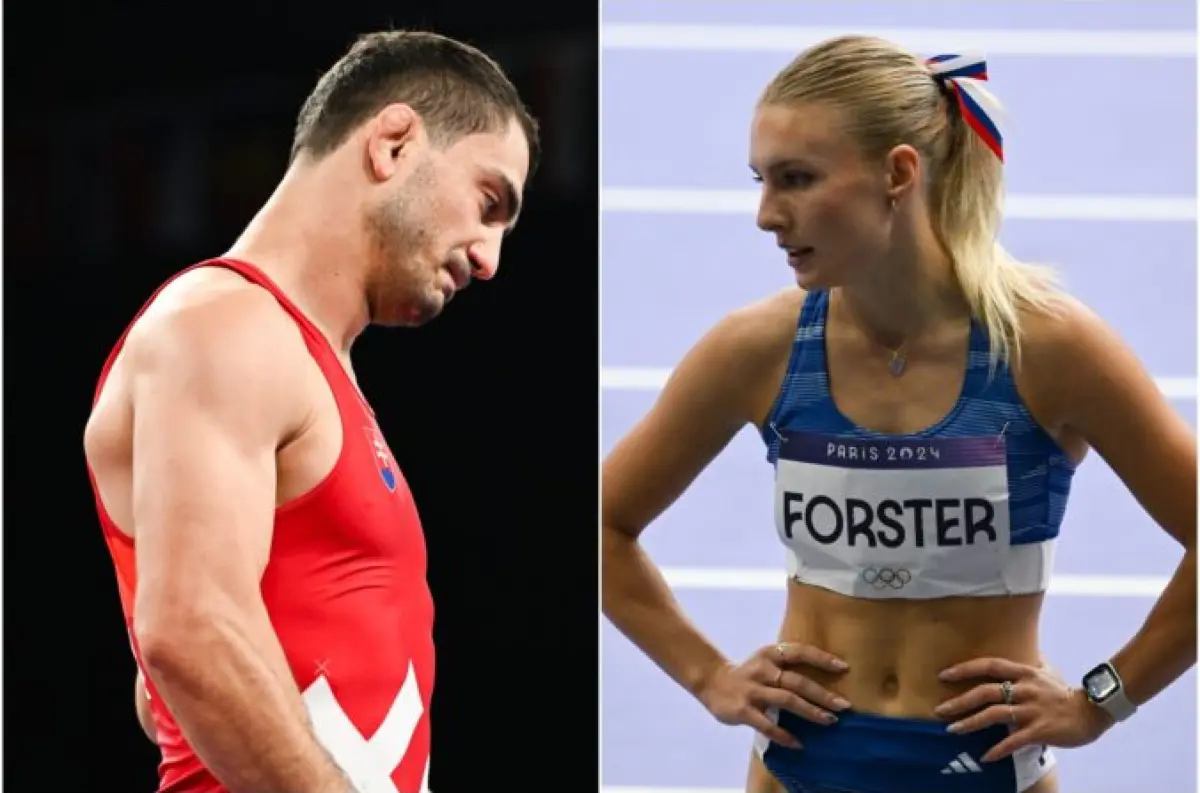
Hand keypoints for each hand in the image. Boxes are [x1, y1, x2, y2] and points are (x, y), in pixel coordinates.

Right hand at [697, 641, 851, 748]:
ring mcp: (752, 690)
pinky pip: (767, 724)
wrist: (712, 682)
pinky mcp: (743, 710)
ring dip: (810, 712)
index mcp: (770, 654)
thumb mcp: (766, 661)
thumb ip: (788, 667)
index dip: (821, 658)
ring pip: (786, 700)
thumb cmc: (749, 674)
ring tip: (829, 721)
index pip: (799, 652)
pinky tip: (798, 744)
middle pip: (797, 681)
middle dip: (822, 694)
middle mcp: (762, 670)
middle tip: (844, 706)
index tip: (843, 667)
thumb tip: (825, 679)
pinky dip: (784, 735)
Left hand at [935, 657, 1114, 762]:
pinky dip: (998, 749)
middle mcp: (1025, 689)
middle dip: (960, 701)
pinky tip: (985, 757)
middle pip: (986, 692)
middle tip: (939, 710)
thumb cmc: (1065, 692)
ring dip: (971, 723)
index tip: (943, 675)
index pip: (989, 665)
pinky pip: (1014, 740)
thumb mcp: (1047, 671)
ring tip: (952, 730)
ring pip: (995, 715)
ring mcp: (1032, 710)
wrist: (1093, 712)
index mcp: (1024, 672)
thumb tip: (1028, 648)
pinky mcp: (1040, 730)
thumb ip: (1032, 660)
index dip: (965, 669)